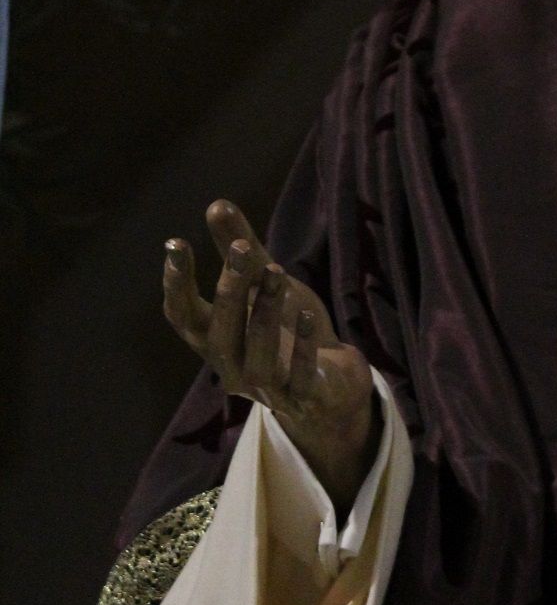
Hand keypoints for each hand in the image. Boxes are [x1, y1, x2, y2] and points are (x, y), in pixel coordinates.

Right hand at [162, 199, 377, 518]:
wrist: (332, 386)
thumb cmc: (288, 333)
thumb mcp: (265, 287)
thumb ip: (242, 253)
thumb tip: (216, 205)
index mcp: (215, 339)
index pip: (182, 316)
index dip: (176, 283)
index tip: (176, 243)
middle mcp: (232, 367)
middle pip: (219, 335)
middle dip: (230, 290)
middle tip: (240, 246)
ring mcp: (266, 388)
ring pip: (256, 357)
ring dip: (265, 314)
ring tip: (278, 272)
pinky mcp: (303, 399)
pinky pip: (299, 377)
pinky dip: (303, 348)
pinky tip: (309, 315)